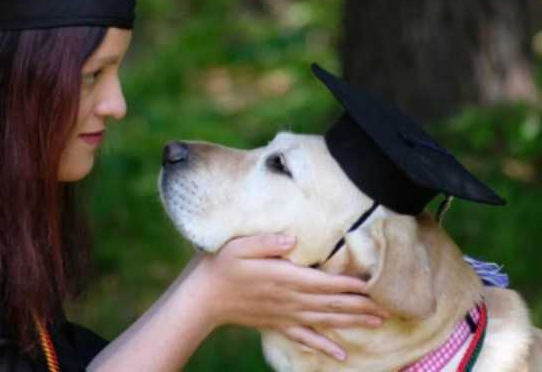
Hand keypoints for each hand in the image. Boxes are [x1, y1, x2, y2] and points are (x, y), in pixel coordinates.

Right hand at [185, 234, 389, 360]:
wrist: (204, 297)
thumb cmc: (221, 265)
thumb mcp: (239, 245)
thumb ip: (266, 241)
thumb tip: (293, 238)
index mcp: (284, 277)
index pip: (324, 282)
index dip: (349, 284)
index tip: (372, 285)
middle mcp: (289, 299)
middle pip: (332, 303)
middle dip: (361, 305)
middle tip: (388, 308)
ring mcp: (285, 315)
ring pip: (325, 320)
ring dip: (352, 322)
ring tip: (377, 323)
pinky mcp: (278, 324)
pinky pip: (305, 338)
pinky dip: (325, 346)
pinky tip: (341, 355)